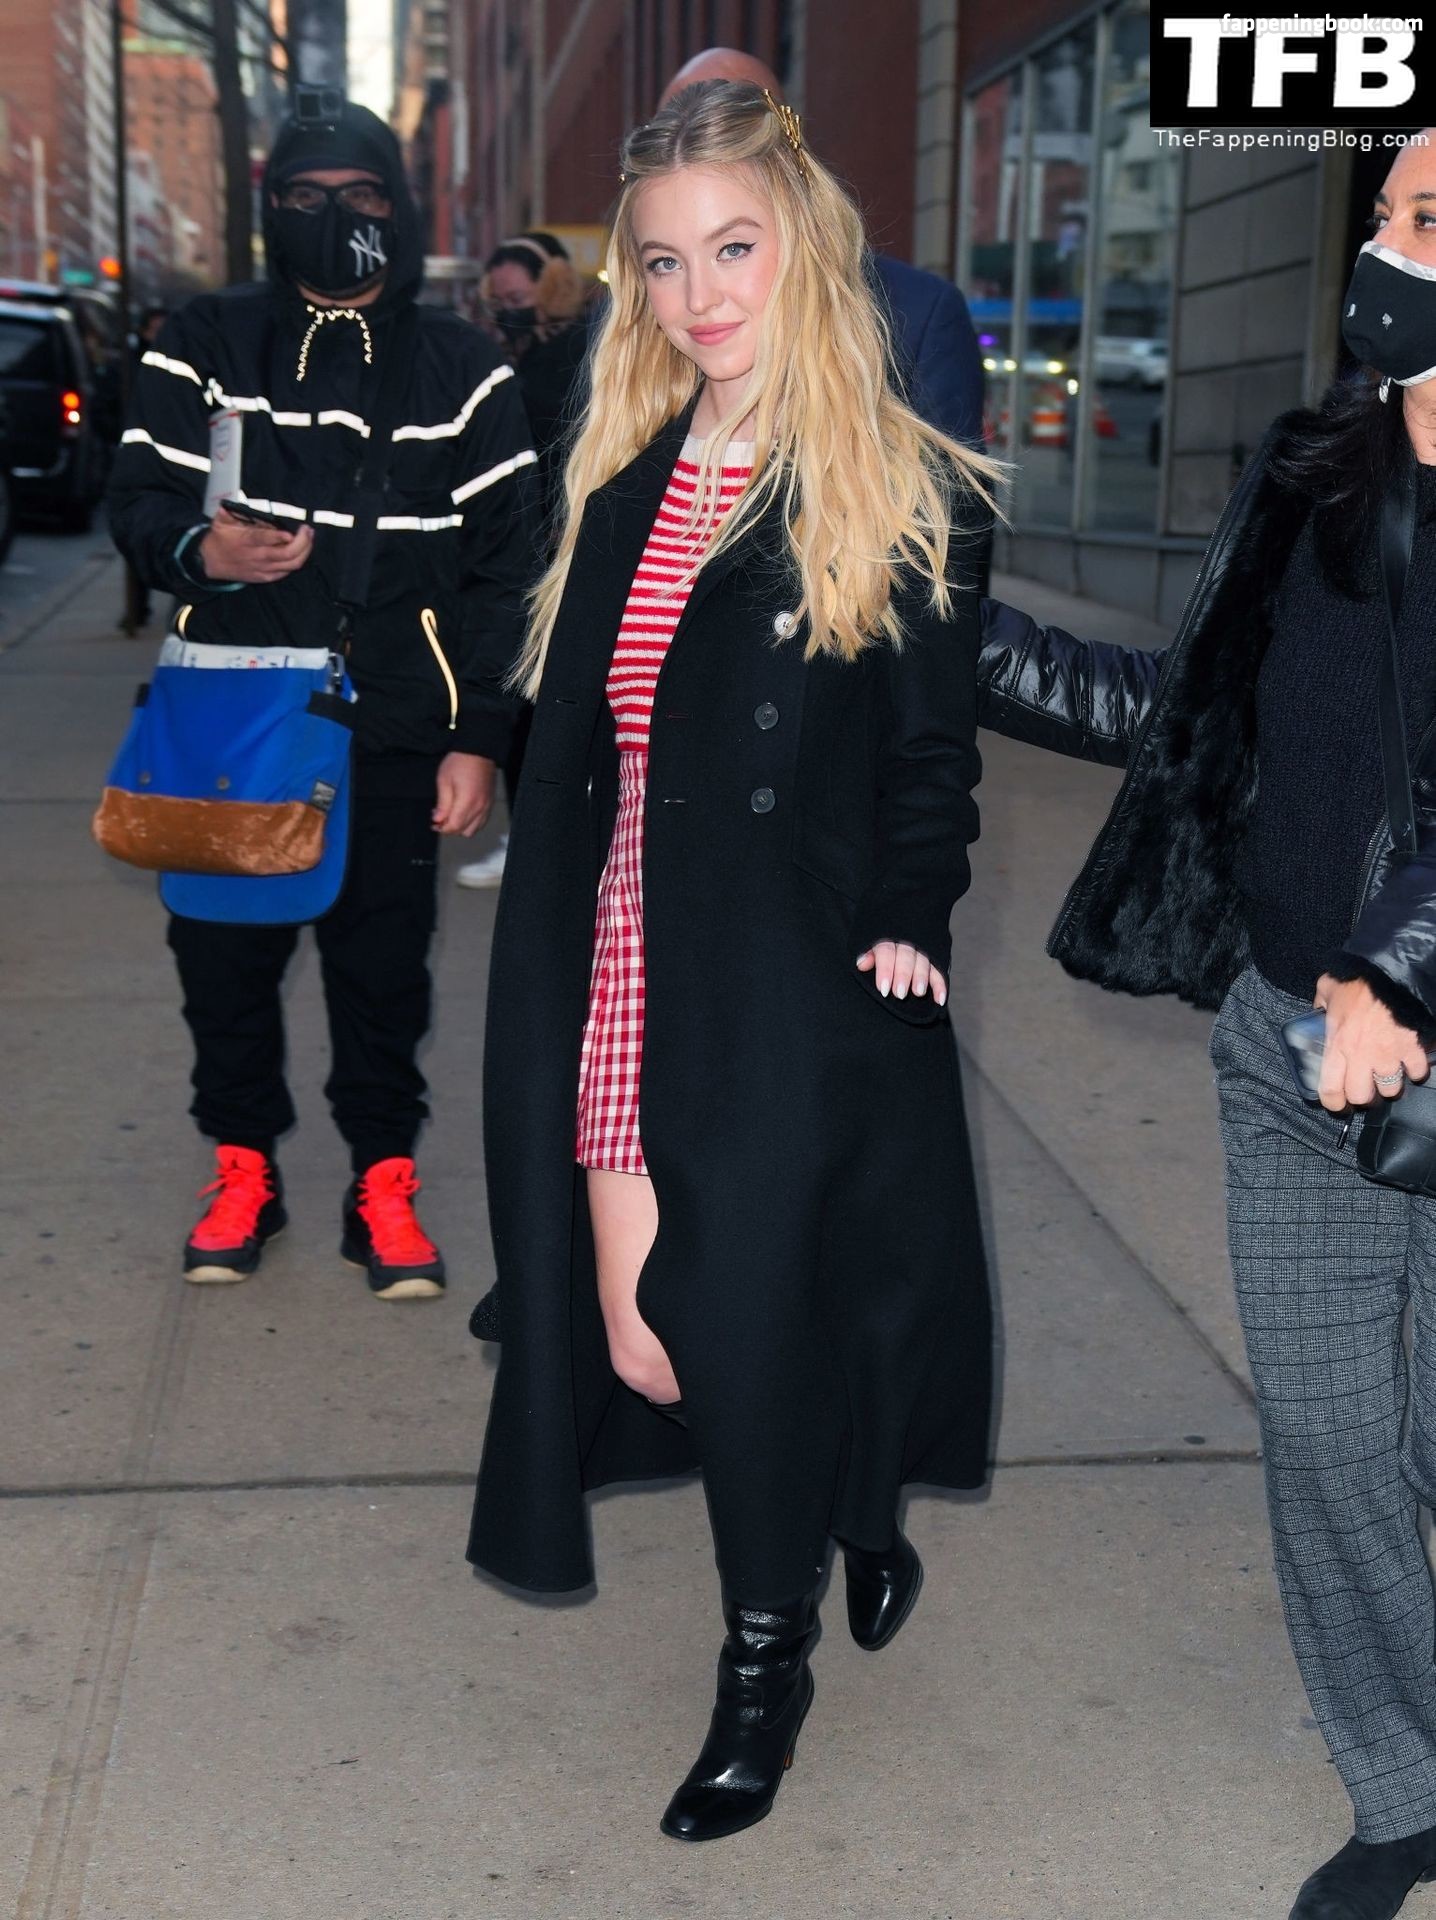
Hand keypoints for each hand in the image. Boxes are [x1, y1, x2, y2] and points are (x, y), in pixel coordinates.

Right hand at [198, 508, 313, 584]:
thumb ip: (235, 511)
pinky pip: (286, 572)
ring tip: (309, 538)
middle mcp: (257, 556)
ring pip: (291, 565)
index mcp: (246, 540)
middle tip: (308, 530)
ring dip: (304, 551)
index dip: (279, 537)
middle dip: (303, 542)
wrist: (209, 562)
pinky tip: (301, 551)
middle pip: (286, 554)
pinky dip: (296, 561)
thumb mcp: (222, 520)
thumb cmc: (219, 538)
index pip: (265, 540)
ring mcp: (262, 568)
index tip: (291, 533)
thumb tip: (245, 502)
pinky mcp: (264, 577)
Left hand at [433, 752, 494, 836]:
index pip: (454, 826)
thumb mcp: (444, 780)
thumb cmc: (459, 761)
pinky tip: (462, 812)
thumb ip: (442, 804)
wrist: (479, 750)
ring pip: (473, 829)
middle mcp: (480, 807)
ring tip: (451, 815)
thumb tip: (438, 820)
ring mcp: (487, 806)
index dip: (442, 828)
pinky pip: (481, 822)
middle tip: (440, 818)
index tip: (434, 823)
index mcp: (467, 801)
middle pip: (463, 831)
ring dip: (460, 827)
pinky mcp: (490, 803)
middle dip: (450, 828)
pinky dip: (470, 822)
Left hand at [856, 941, 946, 1005]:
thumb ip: (867, 954)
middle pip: (906, 956)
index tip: (883, 988)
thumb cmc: (878, 944)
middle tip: (900, 994)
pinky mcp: (935, 956)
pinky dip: (940, 985)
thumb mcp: (868, 942)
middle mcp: (906, 940)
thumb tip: (861, 964)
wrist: (898, 928)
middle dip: (903, 975)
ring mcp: (923, 947)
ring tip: (918, 993)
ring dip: (922, 977)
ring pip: (924, 961)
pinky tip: (939, 999)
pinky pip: (939, 970)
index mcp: (887, 936)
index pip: (887, 951)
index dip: (885, 969)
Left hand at [1314, 972, 1429, 1111]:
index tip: (1337, 1104)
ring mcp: (1389, 1055)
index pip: (1331, 1089)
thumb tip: (1318, 1008)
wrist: (1392, 972)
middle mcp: (1362, 1056)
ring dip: (1390, 1084)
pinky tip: (1411, 1061)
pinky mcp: (1412, 1049)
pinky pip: (1418, 1072)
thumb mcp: (1328, 988)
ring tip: (1388, 1073)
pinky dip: (1416, 1070)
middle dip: (1364, 1096)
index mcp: (1338, 1044)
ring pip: (1391, 1089)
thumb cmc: (1358, 979)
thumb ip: (1320, 1003)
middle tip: (1365, 1087)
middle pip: (1362, 1097)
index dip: (1334, 1103)